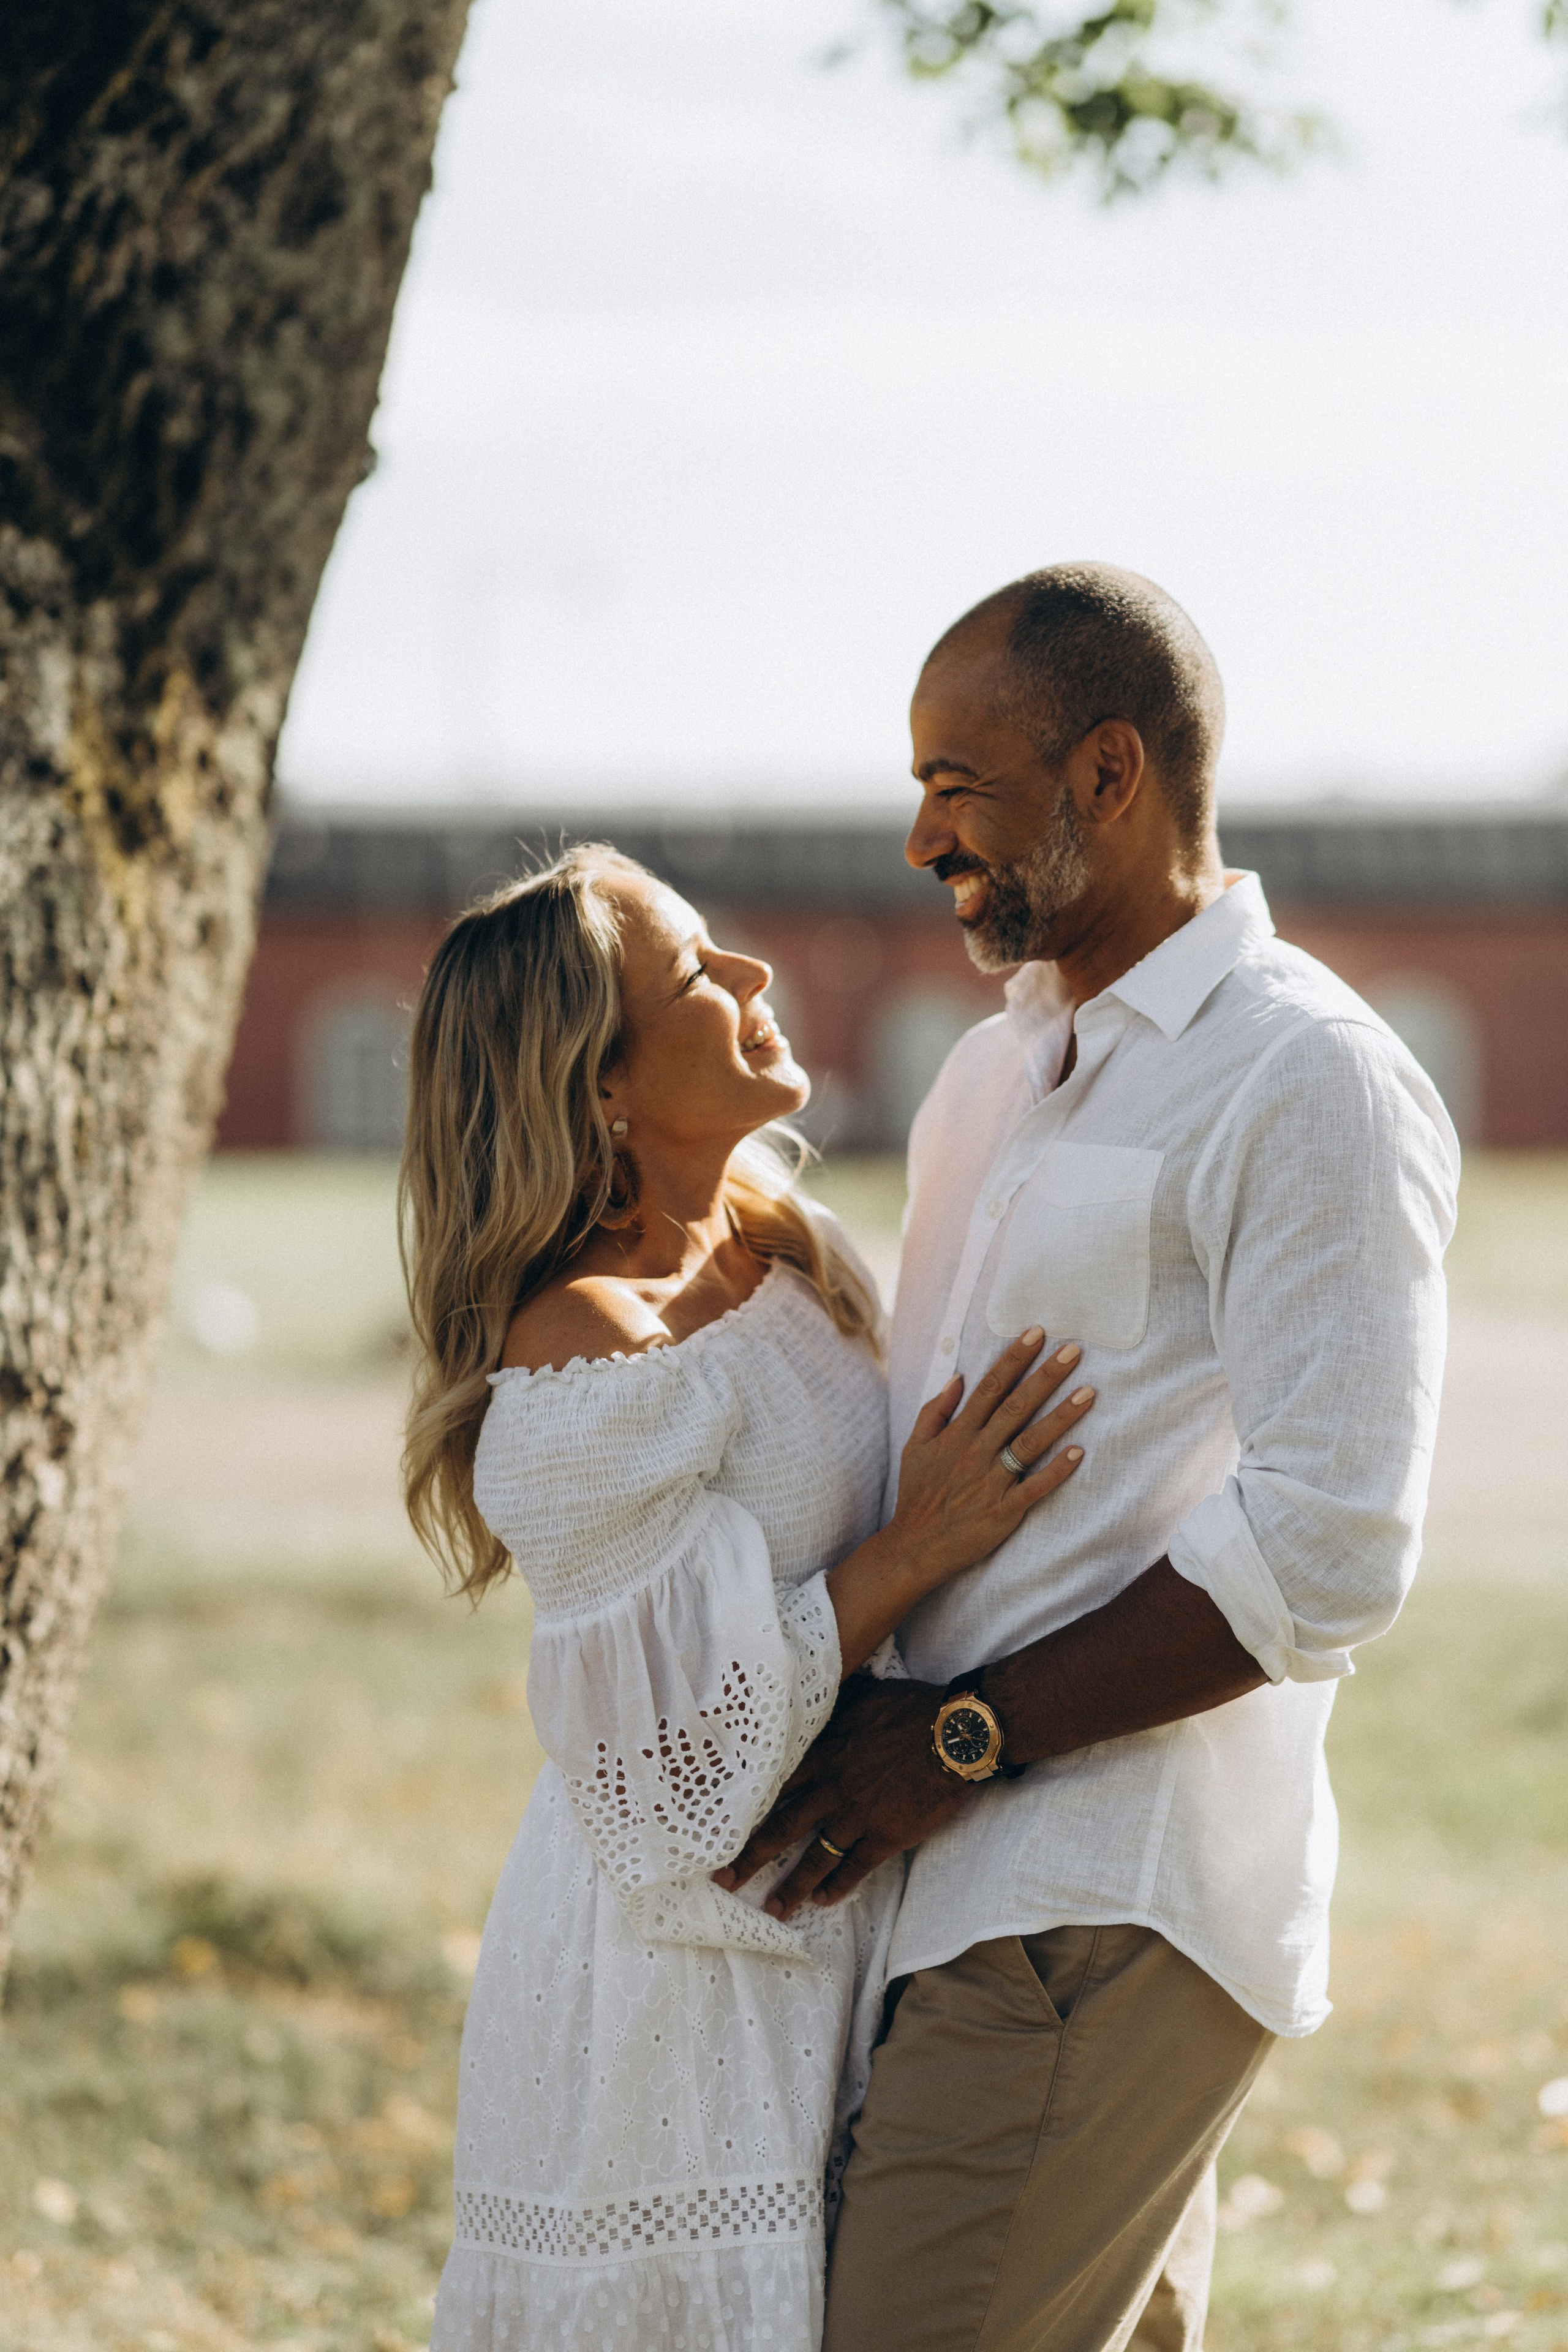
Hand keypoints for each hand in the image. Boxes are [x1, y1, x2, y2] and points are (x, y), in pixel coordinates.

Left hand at [714, 1676, 968, 1916]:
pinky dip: (838, 1886)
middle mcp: (831, 1789)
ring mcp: (857, 1816)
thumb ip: (837, 1699)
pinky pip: (855, 1868)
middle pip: (781, 1827)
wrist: (955, 1734)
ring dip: (791, 1886)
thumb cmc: (912, 1708)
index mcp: (823, 1753)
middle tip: (723, 1881)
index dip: (745, 1807)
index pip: (773, 1785)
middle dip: (750, 1857)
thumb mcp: (865, 1694)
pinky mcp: (885, 1837)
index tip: (719, 1823)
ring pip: (814, 1857)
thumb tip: (817, 1681)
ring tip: (772, 1908)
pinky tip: (823, 1901)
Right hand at [886, 1328, 1092, 1593]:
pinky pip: (1035, 1488)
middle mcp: (975, 1452)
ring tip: (1088, 1392)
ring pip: (1030, 1442)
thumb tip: (958, 1377)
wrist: (915, 1547)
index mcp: (957, 1433)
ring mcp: (991, 1482)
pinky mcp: (1003, 1511)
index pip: (990, 1387)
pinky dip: (1056, 1471)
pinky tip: (1079, 1453)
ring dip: (1060, 1416)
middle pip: (1015, 1407)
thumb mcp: (916, 1446)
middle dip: (1045, 1376)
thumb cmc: (918, 1495)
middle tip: (1073, 1351)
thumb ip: (935, 1410)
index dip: (1014, 1359)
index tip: (1037, 1334)